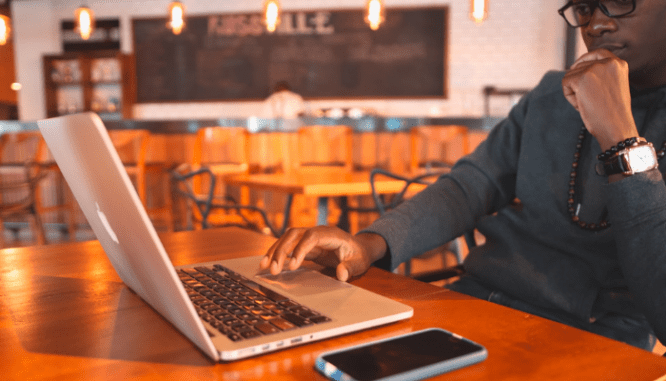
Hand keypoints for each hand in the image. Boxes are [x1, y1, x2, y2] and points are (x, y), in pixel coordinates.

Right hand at [259, 226, 386, 281]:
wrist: (359, 248)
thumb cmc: (359, 255)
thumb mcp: (359, 263)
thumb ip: (351, 268)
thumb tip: (341, 274)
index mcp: (331, 234)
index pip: (311, 237)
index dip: (300, 249)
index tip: (292, 265)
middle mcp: (317, 232)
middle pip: (294, 235)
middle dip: (281, 250)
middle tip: (273, 269)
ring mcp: (309, 236)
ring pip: (287, 238)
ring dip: (275, 251)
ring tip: (264, 266)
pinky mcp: (305, 244)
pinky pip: (288, 245)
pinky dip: (277, 253)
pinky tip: (268, 263)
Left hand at [562, 49, 638, 151]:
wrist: (616, 126)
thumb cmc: (613, 112)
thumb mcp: (613, 86)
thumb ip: (602, 75)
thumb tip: (578, 68)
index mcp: (619, 63)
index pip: (597, 53)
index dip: (584, 60)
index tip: (576, 69)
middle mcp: (608, 62)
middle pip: (580, 66)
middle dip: (579, 84)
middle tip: (591, 100)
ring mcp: (594, 69)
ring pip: (571, 75)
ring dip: (575, 91)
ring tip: (589, 103)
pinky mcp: (581, 78)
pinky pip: (565, 83)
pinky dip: (569, 96)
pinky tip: (581, 105)